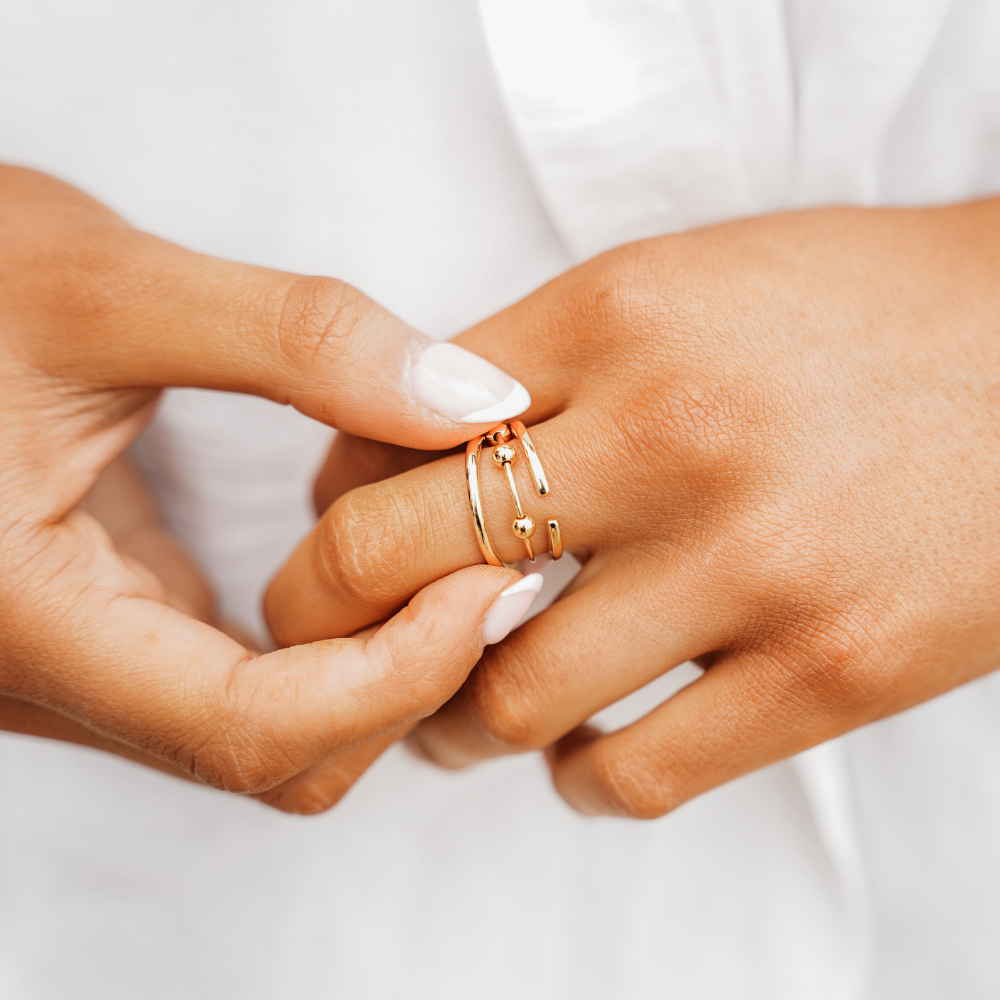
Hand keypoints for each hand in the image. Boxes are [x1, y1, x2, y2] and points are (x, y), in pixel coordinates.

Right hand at [0, 165, 532, 812]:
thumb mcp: (110, 284)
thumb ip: (303, 339)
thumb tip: (478, 402)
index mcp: (24, 624)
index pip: (251, 731)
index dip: (401, 673)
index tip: (497, 575)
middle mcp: (46, 684)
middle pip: (279, 757)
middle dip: (407, 679)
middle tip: (498, 563)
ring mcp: (83, 673)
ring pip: (271, 739)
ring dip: (382, 671)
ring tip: (459, 560)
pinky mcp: (116, 637)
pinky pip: (249, 692)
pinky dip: (339, 649)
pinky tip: (389, 565)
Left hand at [268, 200, 999, 816]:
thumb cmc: (846, 315)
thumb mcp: (676, 286)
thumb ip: (536, 365)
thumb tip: (403, 459)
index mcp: (616, 316)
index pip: (385, 427)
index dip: (336, 496)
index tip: (347, 530)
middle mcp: (669, 433)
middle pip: (396, 556)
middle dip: (330, 614)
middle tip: (337, 641)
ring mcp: (753, 561)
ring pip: (504, 696)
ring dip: (455, 722)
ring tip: (469, 713)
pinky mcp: (833, 669)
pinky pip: (632, 774)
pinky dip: (575, 779)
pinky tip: (583, 748)